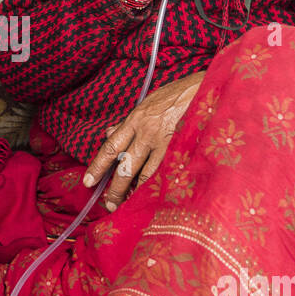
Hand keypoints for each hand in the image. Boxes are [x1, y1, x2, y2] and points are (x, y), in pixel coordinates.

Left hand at [81, 70, 206, 210]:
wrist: (206, 89)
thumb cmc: (177, 95)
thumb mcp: (148, 103)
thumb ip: (129, 121)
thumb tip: (109, 133)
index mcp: (135, 120)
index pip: (110, 146)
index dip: (97, 166)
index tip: (88, 181)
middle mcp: (146, 132)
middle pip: (125, 167)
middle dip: (115, 189)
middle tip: (109, 204)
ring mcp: (165, 143)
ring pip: (144, 175)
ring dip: (134, 193)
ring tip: (128, 205)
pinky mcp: (181, 150)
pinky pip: (166, 174)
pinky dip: (157, 187)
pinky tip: (152, 198)